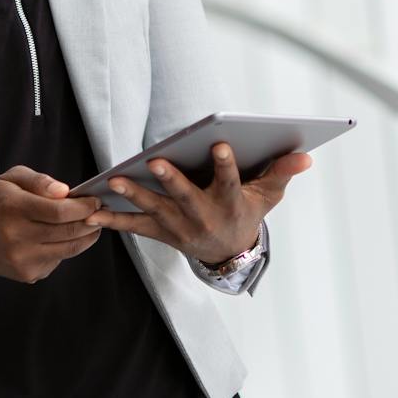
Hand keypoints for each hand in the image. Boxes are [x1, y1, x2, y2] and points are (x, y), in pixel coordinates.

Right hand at [0, 165, 102, 283]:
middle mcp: (16, 237)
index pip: (59, 211)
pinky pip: (58, 260)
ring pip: (69, 249)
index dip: (83, 207)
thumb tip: (65, 192)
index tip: (95, 201)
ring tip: (91, 224)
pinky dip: (66, 248)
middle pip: (68, 232)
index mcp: (13, 209)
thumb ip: (40, 181)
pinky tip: (63, 237)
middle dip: (91, 221)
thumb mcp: (11, 179)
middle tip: (101, 212)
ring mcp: (22, 260)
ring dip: (86, 236)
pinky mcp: (27, 274)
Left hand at [86, 142, 312, 264]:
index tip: (221, 144)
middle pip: (186, 196)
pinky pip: (134, 227)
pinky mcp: (160, 233)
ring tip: (114, 181)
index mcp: (230, 203)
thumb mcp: (268, 195)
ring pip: (155, 210)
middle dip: (171, 180)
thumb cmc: (247, 211)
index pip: (230, 181)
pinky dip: (112, 220)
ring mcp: (179, 228)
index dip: (226, 164)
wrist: (229, 254)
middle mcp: (203, 217)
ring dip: (134, 196)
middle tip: (155, 160)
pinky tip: (91, 211)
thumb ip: (282, 172)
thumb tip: (306, 155)